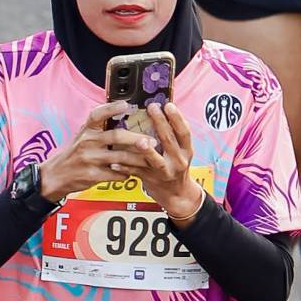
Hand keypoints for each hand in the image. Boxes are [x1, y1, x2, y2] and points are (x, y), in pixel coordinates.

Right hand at [41, 103, 147, 206]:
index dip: (111, 108)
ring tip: (150, 158)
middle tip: (152, 141)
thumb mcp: (83, 136)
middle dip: (137, 139)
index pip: (97, 115)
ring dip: (138, 158)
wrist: (56, 176)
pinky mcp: (92, 175)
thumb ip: (100, 128)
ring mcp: (90, 159)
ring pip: (120, 157)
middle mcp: (87, 142)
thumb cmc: (75, 154)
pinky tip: (133, 172)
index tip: (126, 104)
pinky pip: (116, 174)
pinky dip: (127, 173)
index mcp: (86, 130)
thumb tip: (124, 114)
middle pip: (116, 136)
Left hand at [111, 102, 205, 225]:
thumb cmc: (175, 167)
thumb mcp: (180, 151)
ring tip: (139, 141)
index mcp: (186, 150)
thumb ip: (172, 135)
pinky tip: (115, 163)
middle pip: (169, 140)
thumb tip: (160, 109)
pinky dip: (125, 168)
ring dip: (146, 151)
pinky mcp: (151, 180)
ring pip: (155, 160)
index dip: (177, 118)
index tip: (169, 105)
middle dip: (160, 123)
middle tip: (152, 108)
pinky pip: (137, 172)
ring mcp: (164, 172)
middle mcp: (177, 160)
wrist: (177, 195)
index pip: (184, 132)